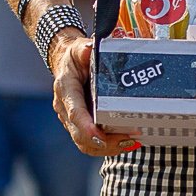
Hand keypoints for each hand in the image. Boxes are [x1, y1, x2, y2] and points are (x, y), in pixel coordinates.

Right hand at [49, 32, 140, 157]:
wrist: (64, 63)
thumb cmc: (74, 57)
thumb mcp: (79, 48)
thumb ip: (84, 49)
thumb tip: (91, 48)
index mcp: (66, 89)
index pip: (75, 112)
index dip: (86, 127)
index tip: (100, 135)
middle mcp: (65, 108)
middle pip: (80, 134)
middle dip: (104, 142)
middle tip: (129, 138)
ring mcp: (70, 119)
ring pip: (84, 143)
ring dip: (107, 148)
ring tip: (131, 143)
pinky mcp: (78, 126)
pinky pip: (89, 143)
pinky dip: (107, 147)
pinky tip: (125, 143)